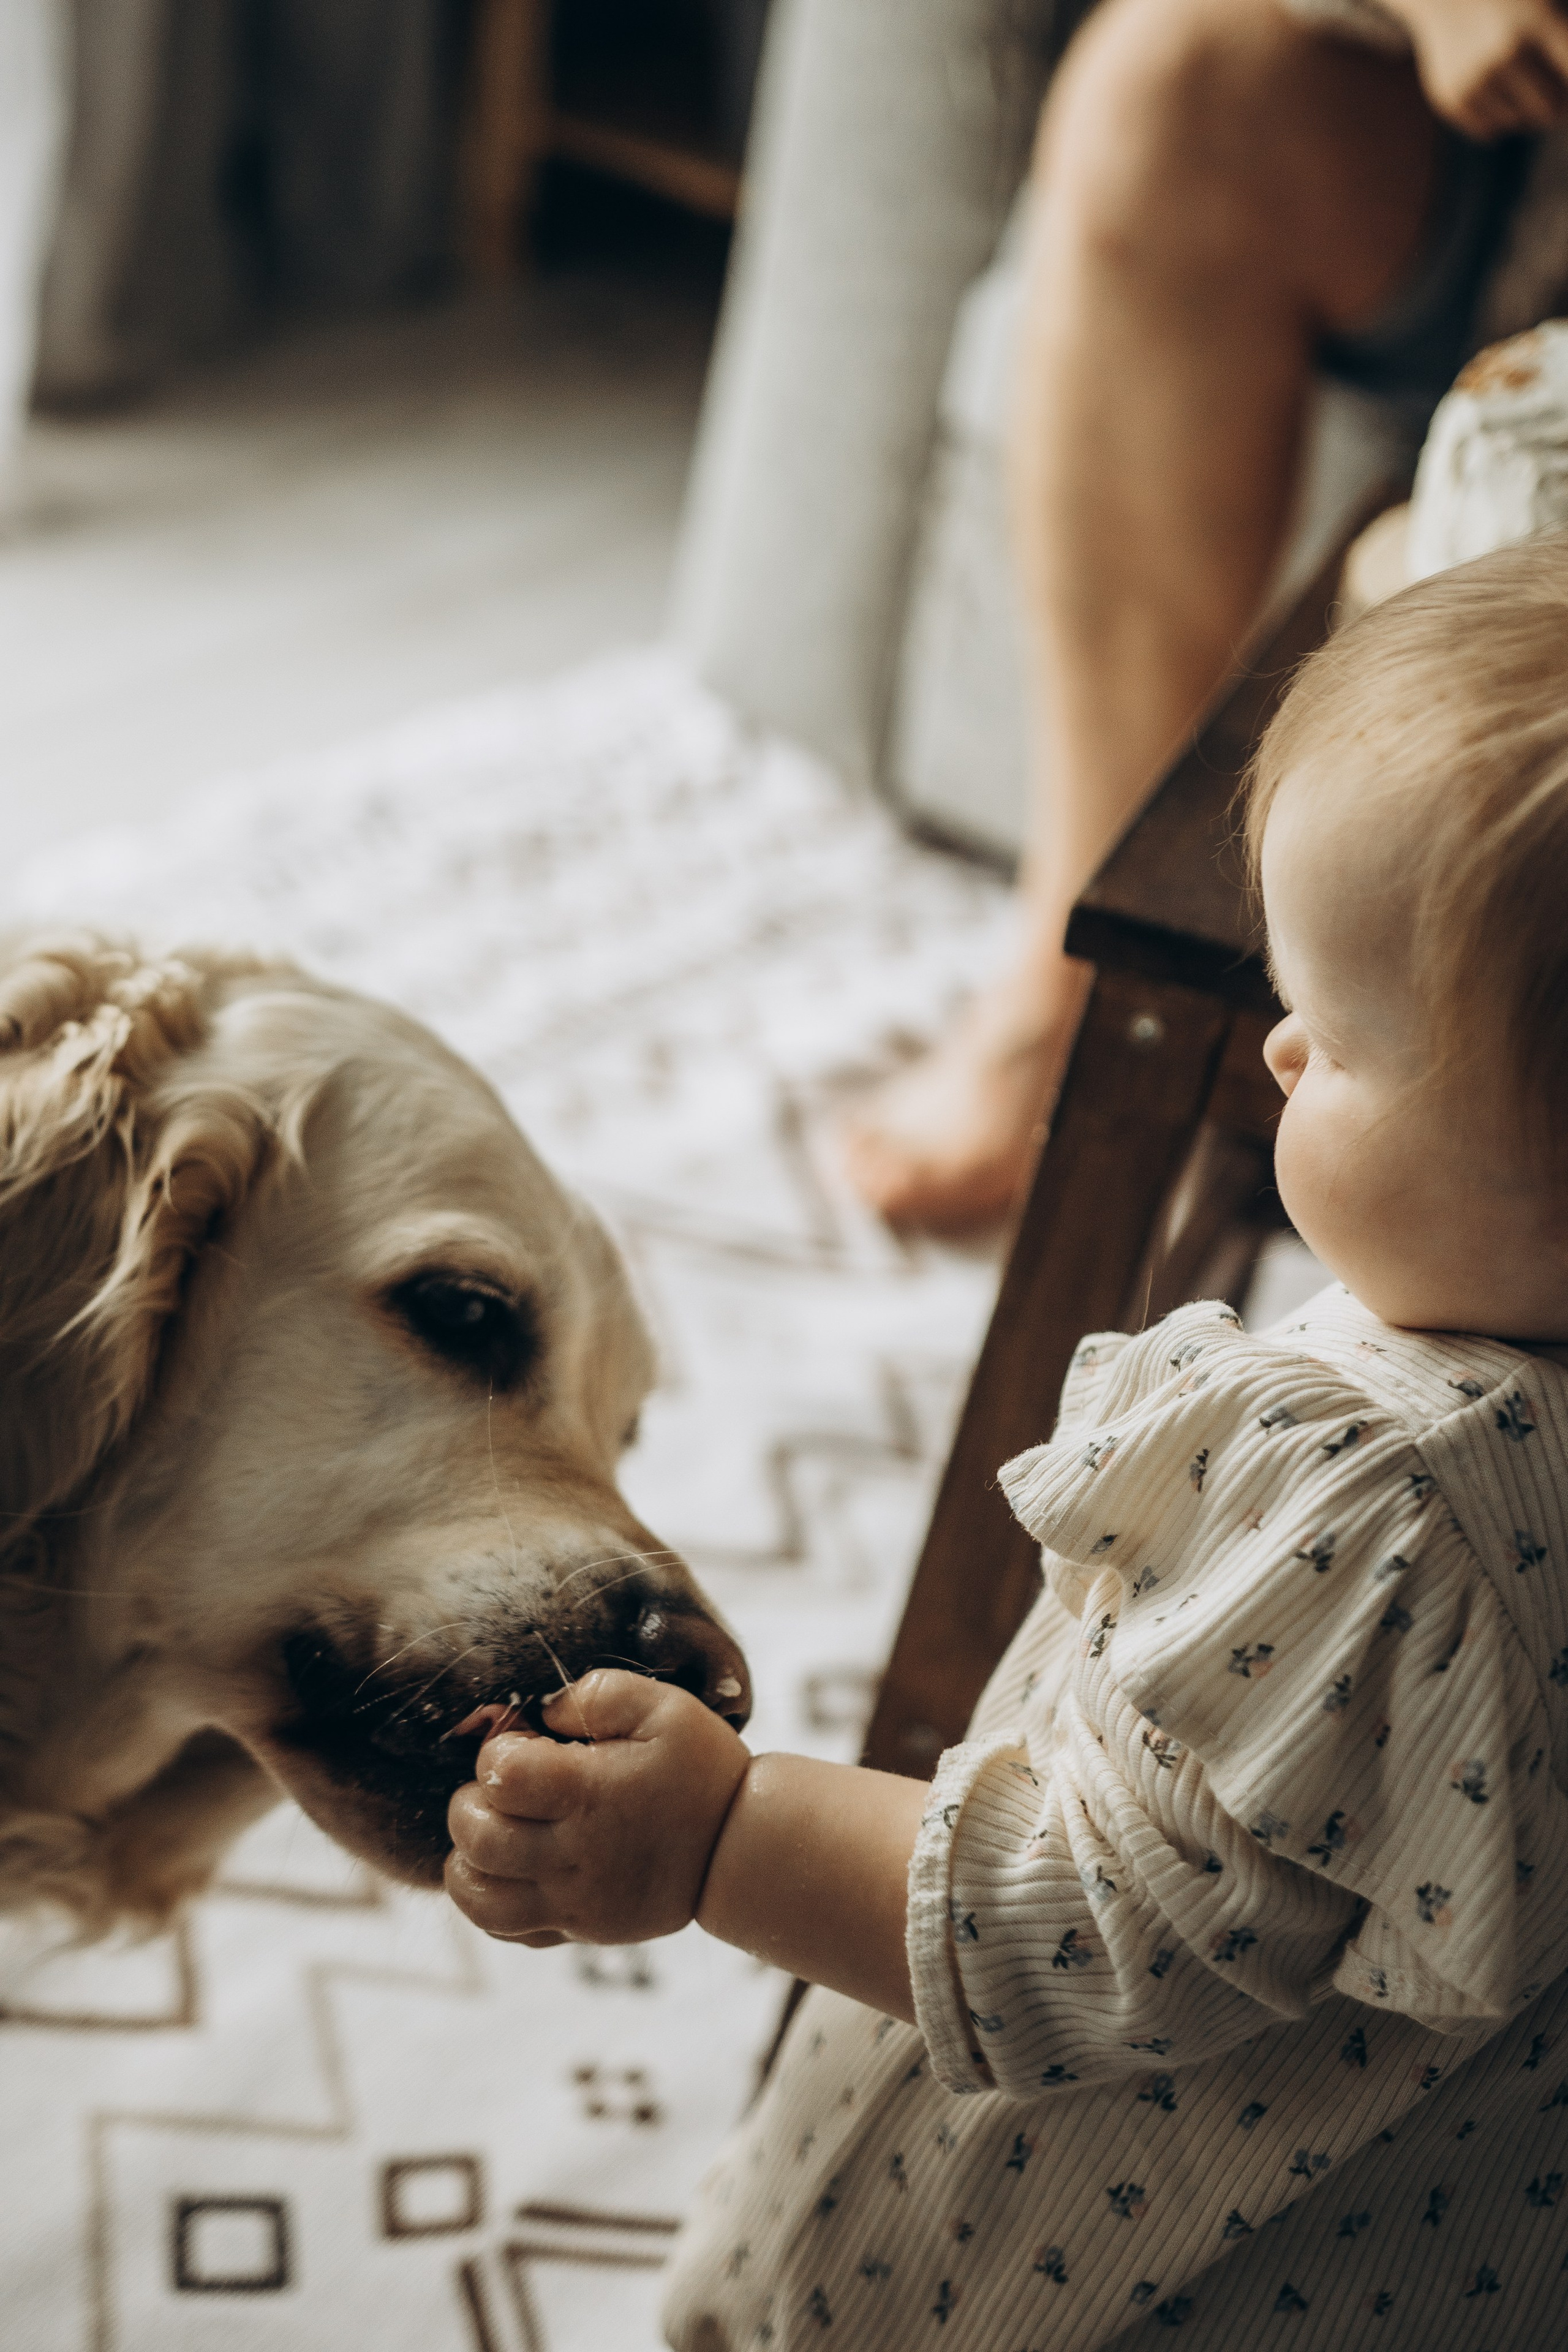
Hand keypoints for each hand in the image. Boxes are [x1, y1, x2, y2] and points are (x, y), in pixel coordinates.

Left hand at [445, 1670, 748, 1947]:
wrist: (740, 1849)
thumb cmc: (699, 1769)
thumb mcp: (665, 1709)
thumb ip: (598, 1693)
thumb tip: (544, 1711)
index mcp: (591, 1794)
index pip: (501, 1775)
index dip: (497, 1752)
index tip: (526, 1746)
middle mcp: (576, 1856)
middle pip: (477, 1839)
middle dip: (470, 1804)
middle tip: (501, 1789)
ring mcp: (575, 1902)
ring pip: (478, 1898)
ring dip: (468, 1860)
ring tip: (494, 1830)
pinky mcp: (579, 1930)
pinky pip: (505, 1930)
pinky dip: (487, 1901)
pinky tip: (508, 1869)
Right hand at [1383, 0, 1567, 134]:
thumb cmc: (1511, 2)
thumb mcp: (1543, 10)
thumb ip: (1561, 48)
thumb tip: (1564, 107)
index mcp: (1537, 21)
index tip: (1564, 87)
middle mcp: (1505, 53)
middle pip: (1548, 110)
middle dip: (1553, 104)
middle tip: (1548, 87)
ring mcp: (1475, 79)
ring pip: (1518, 122)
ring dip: (1522, 108)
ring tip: (1514, 77)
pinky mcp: (1453, 98)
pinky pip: (1489, 130)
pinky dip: (1495, 115)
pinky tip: (1490, 85)